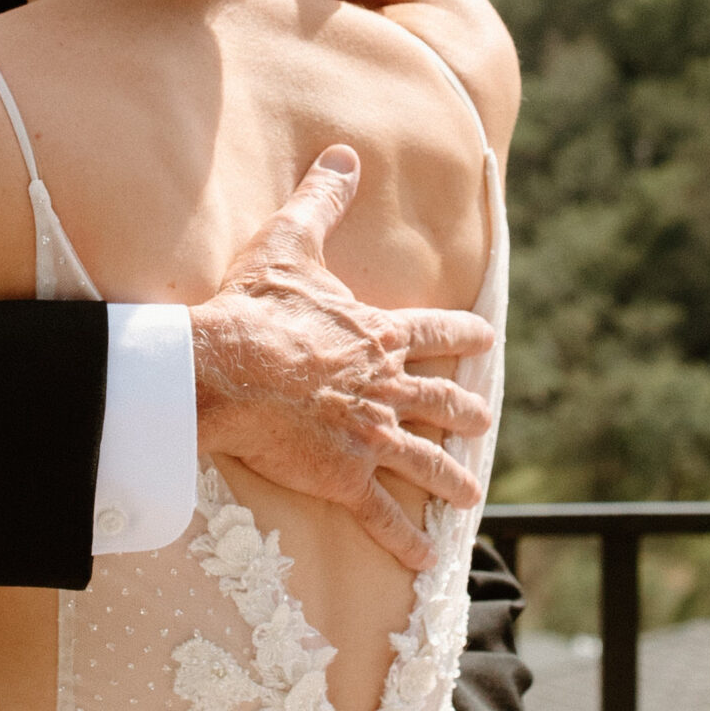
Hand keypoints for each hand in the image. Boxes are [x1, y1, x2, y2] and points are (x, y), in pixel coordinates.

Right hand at [190, 147, 493, 569]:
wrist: (225, 371)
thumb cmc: (255, 309)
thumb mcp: (292, 244)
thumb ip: (323, 200)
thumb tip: (345, 153)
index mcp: (378, 335)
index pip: (434, 333)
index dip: (461, 337)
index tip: (485, 341)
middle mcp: (387, 387)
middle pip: (440, 401)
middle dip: (463, 413)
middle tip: (481, 422)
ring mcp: (370, 435)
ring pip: (424, 461)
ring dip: (449, 477)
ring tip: (469, 494)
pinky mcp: (344, 476)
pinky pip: (382, 514)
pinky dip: (404, 538)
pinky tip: (425, 557)